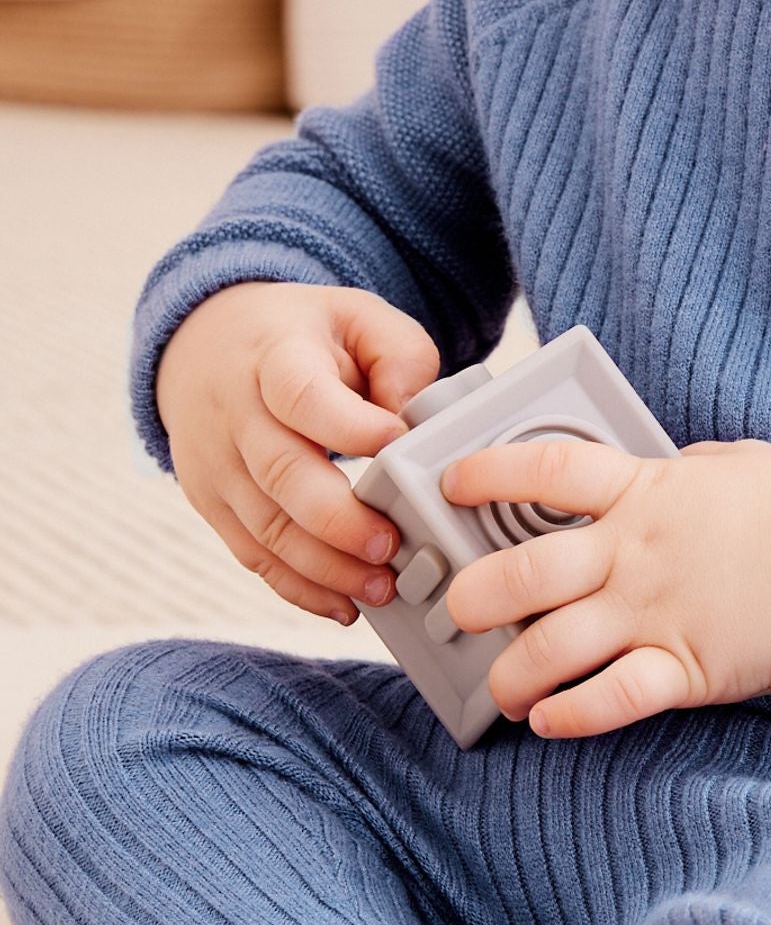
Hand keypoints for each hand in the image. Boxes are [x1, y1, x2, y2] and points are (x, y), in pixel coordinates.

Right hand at [155, 282, 439, 623]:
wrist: (204, 345)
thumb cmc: (300, 337)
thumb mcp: (357, 318)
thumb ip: (401, 356)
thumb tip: (412, 416)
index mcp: (274, 356)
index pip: (302, 393)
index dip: (349, 425)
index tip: (396, 445)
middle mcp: (234, 412)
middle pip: (280, 473)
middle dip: (339, 520)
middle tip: (390, 547)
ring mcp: (216, 463)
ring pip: (265, 527)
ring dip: (325, 568)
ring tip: (380, 587)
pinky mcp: (212, 503)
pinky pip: (251, 555)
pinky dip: (297, 588)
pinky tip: (342, 606)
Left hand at [439, 436, 770, 735]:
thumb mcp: (727, 464)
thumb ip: (674, 471)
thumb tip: (654, 474)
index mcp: (644, 493)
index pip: (546, 472)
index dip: (488, 473)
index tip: (452, 484)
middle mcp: (635, 555)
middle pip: (523, 575)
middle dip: (475, 598)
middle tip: (461, 612)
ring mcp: (656, 613)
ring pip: (550, 649)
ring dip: (511, 675)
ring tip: (502, 688)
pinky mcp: (685, 668)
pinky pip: (612, 699)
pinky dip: (572, 716)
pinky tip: (550, 720)